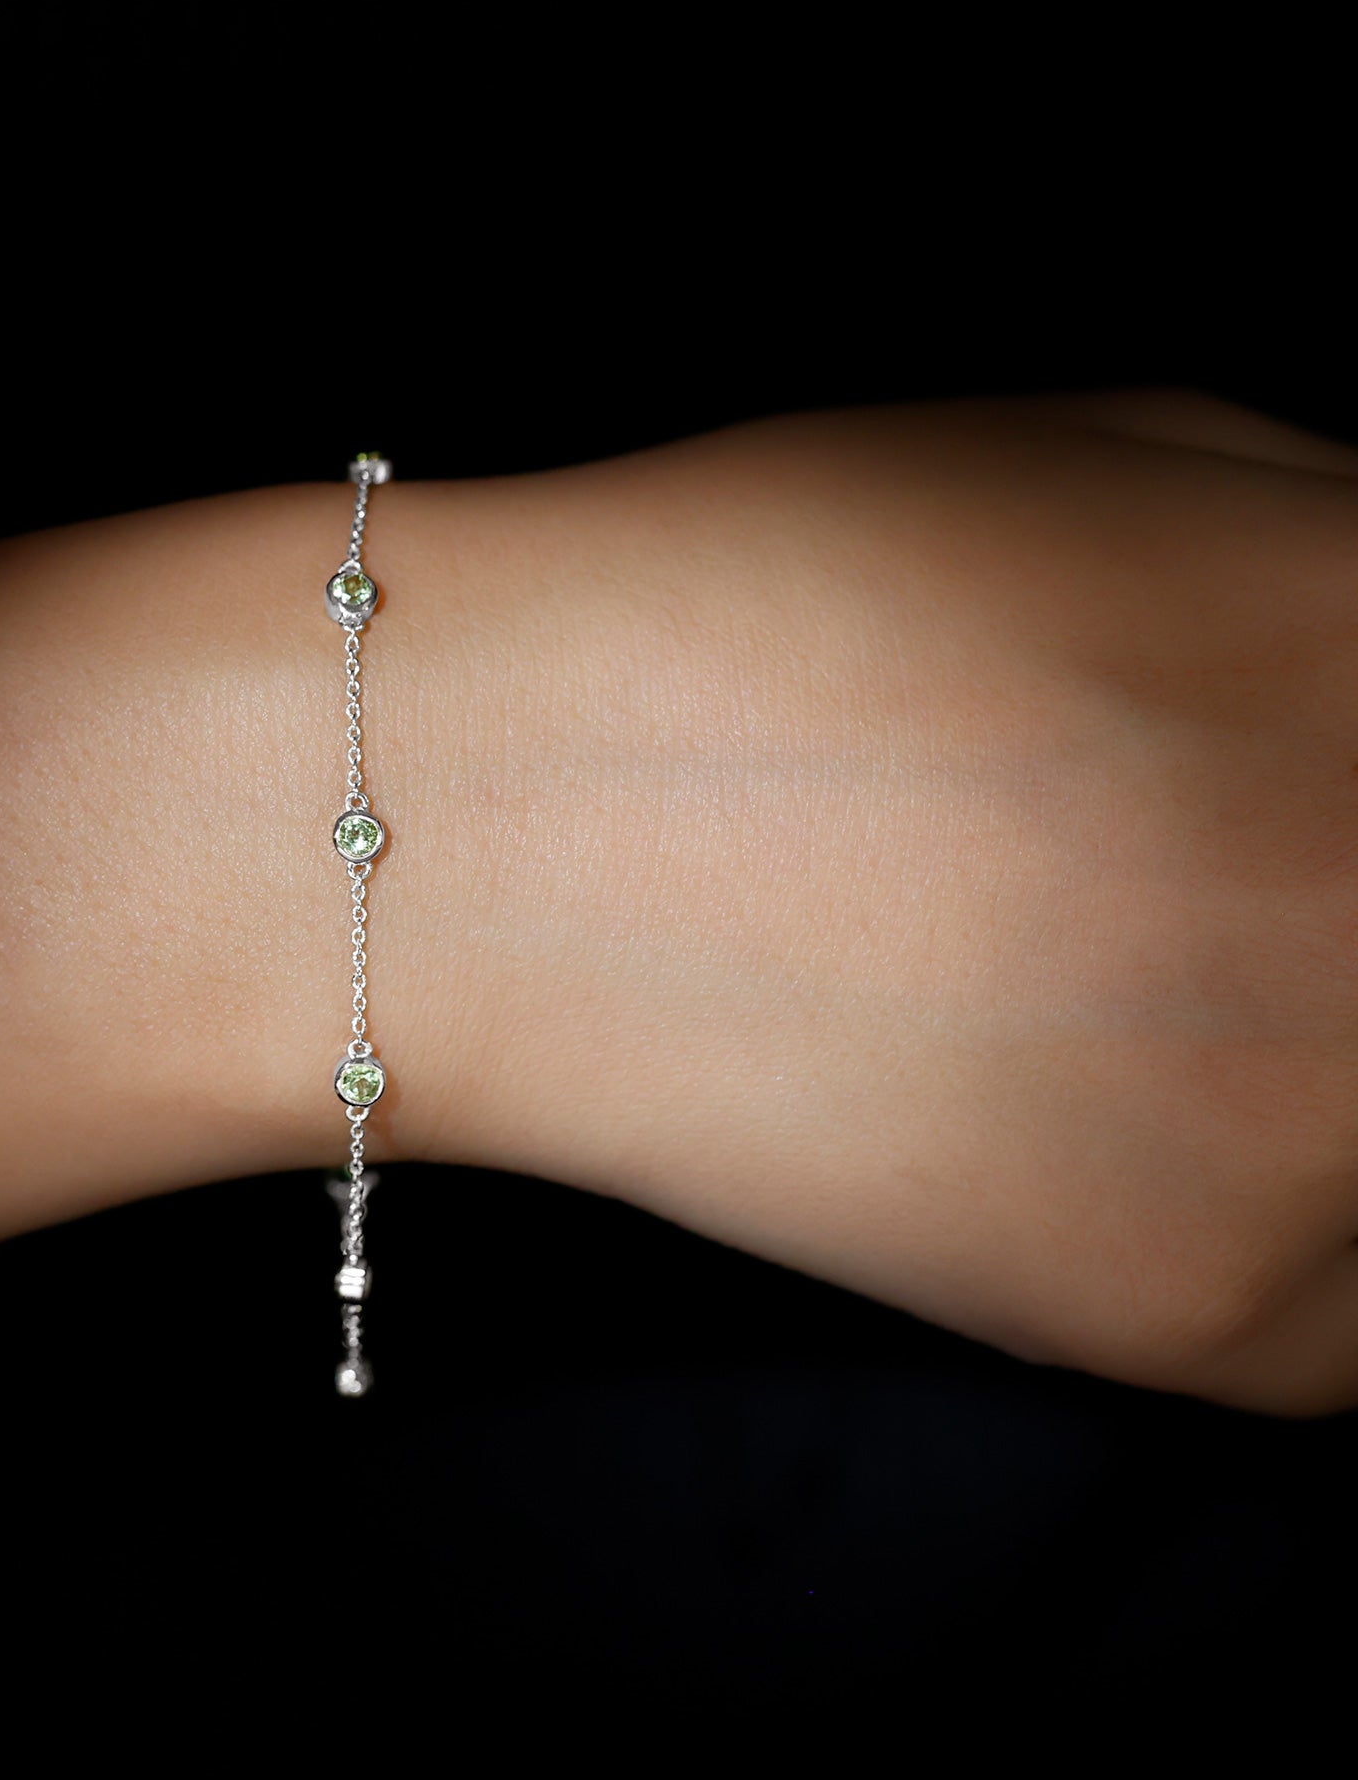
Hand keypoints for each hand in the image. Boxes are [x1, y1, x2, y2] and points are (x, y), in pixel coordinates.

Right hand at [372, 393, 1357, 1412]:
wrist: (505, 814)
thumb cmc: (781, 593)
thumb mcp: (1126, 461)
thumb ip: (1350, 564)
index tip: (1319, 815)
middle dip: (1340, 921)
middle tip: (1213, 908)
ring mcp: (1335, 1123)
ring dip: (1334, 1093)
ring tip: (1142, 1007)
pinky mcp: (1217, 1318)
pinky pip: (1349, 1301)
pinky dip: (1270, 1220)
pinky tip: (1090, 1121)